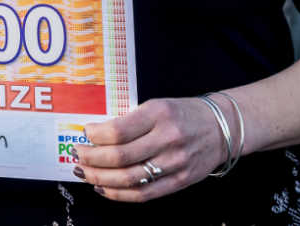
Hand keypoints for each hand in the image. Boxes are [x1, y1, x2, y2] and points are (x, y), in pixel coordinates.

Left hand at [74, 97, 231, 200]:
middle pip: (119, 157)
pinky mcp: (180, 181)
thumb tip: (95, 135)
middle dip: (91, 158)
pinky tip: (102, 187)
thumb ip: (130, 120)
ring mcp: (175, 163)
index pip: (118, 131)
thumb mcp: (156, 105)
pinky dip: (118, 194)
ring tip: (84, 171)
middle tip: (77, 154)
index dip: (95, 136)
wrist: (222, 128)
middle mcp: (167, 140)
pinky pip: (143, 194)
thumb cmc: (183, 114)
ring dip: (99, 177)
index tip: (85, 133)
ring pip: (128, 178)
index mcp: (158, 115)